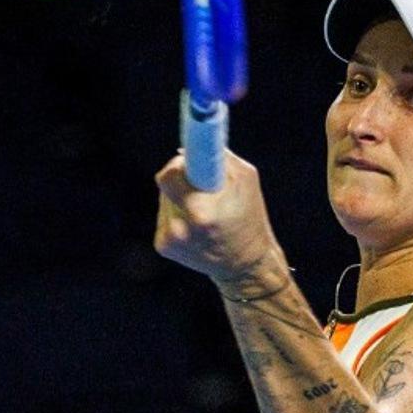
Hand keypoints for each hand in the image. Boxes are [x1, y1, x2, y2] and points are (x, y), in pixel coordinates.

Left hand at [154, 149, 285, 286]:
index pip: (169, 175)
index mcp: (201, 214)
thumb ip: (218, 157)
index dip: (179, 165)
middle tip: (205, 189)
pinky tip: (196, 227)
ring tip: (204, 212)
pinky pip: (165, 216)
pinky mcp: (163, 246)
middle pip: (166, 183)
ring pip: (165, 199)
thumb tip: (188, 146)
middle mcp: (180, 229)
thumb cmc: (249, 218)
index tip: (187, 163)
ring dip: (180, 198)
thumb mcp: (246, 181)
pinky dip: (178, 215)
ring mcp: (169, 240)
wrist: (244, 265)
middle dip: (183, 180)